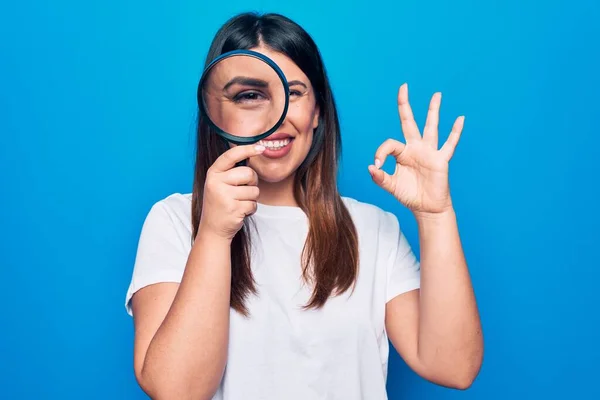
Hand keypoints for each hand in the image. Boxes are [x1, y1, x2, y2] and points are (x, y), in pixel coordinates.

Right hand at [199, 144, 265, 240]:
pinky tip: (239, 212)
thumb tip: (253, 152)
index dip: (247, 149)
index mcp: (213, 173)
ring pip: (254, 191)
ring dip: (251, 199)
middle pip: (249, 173)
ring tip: (238, 203)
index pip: (231, 155)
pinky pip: (253, 204)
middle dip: (252, 183)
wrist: (213, 229)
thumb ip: (231, 171)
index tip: (261, 147)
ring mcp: (224, 196)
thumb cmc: (220, 203)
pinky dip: (250, 209)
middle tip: (243, 191)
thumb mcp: (219, 184)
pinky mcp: (233, 209)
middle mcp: (216, 182)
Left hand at [369, 83, 463, 215]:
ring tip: (437, 94)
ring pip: (431, 127)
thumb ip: (380, 178)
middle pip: (409, 122)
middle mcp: (415, 148)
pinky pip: (449, 144)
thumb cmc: (409, 195)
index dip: (380, 153)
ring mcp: (429, 152)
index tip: (377, 166)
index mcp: (401, 153)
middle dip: (405, 105)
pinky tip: (460, 119)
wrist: (426, 208)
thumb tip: (371, 167)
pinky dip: (455, 132)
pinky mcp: (441, 160)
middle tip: (403, 87)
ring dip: (433, 110)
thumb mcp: (391, 186)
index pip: (389, 144)